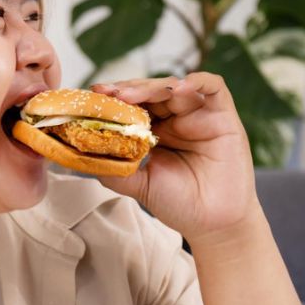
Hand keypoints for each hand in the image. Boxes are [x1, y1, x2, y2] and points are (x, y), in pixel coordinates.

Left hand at [90, 73, 260, 244]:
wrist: (213, 223)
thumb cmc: (179, 203)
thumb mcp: (138, 185)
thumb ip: (113, 169)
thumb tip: (80, 158)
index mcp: (156, 131)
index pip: (134, 105)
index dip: (114, 99)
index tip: (94, 97)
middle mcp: (177, 119)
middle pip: (151, 91)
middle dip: (128, 90)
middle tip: (108, 93)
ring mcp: (200, 116)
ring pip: (175, 87)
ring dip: (152, 87)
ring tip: (131, 95)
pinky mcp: (224, 116)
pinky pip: (214, 87)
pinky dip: (197, 81)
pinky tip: (178, 88)